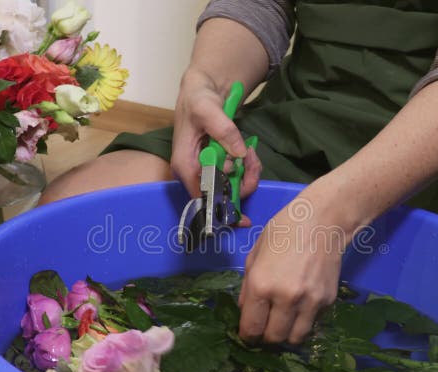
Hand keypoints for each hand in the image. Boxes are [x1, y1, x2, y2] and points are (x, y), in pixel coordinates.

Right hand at [171, 70, 261, 219]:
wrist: (203, 89)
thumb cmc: (198, 99)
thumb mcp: (207, 109)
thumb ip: (223, 129)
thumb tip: (237, 152)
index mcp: (185, 165)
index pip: (201, 197)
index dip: (220, 210)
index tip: (240, 217)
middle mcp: (194, 172)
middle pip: (221, 195)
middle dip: (242, 182)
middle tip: (252, 159)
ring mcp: (207, 169)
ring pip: (232, 186)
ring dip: (248, 172)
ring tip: (250, 151)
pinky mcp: (218, 164)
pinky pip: (236, 174)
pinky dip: (247, 166)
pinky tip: (247, 150)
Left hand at [238, 194, 345, 343]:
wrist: (323, 221)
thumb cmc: (284, 231)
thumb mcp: (255, 255)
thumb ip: (247, 287)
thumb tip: (245, 311)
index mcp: (261, 285)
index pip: (251, 329)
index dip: (247, 336)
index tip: (248, 333)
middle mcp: (285, 298)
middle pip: (273, 338)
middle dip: (266, 337)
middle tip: (266, 326)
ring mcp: (309, 302)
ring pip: (295, 338)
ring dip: (286, 334)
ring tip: (283, 321)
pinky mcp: (327, 301)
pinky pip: (312, 323)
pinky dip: (304, 321)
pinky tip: (300, 305)